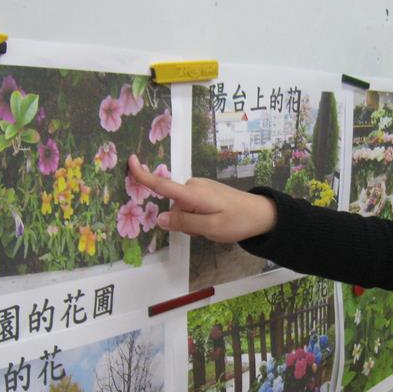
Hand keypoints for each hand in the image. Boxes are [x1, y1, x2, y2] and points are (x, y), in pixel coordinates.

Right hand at [127, 155, 276, 242]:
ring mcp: (201, 187)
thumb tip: (159, 219)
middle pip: (174, 206)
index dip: (144, 175)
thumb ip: (184, 224)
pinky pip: (191, 206)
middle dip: (182, 221)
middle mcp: (194, 186)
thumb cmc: (238, 221)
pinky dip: (197, 216)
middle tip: (205, 230)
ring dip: (191, 220)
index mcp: (193, 194)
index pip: (163, 185)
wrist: (262, 214)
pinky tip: (214, 221)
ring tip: (213, 226)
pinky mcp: (206, 191)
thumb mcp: (210, 228)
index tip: (129, 161)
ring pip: (183, 208)